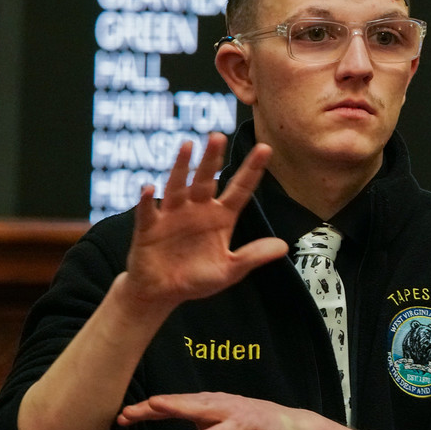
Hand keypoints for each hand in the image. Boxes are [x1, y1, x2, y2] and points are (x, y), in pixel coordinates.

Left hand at [117, 392, 321, 429]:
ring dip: (182, 406)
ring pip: (204, 408)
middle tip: (132, 410)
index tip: (122, 418)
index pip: (170, 409)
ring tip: (160, 405)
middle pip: (181, 404)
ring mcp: (234, 411)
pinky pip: (234, 426)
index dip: (146, 412)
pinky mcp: (252, 422)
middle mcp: (215, 405)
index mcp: (203, 410)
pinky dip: (221, 429)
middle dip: (157, 406)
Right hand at [125, 133, 287, 309]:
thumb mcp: (229, 270)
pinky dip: (146, 200)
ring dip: (181, 167)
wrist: (162, 293)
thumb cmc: (196, 279)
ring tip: (187, 146)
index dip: (252, 170)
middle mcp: (197, 209)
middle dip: (212, 158)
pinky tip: (148, 187)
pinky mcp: (149, 228)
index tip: (266, 148)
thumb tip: (284, 247)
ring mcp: (172, 215)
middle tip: (218, 136)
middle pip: (206, 179)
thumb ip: (253, 256)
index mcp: (221, 217)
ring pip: (178, 186)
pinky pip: (148, 212)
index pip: (240, 189)